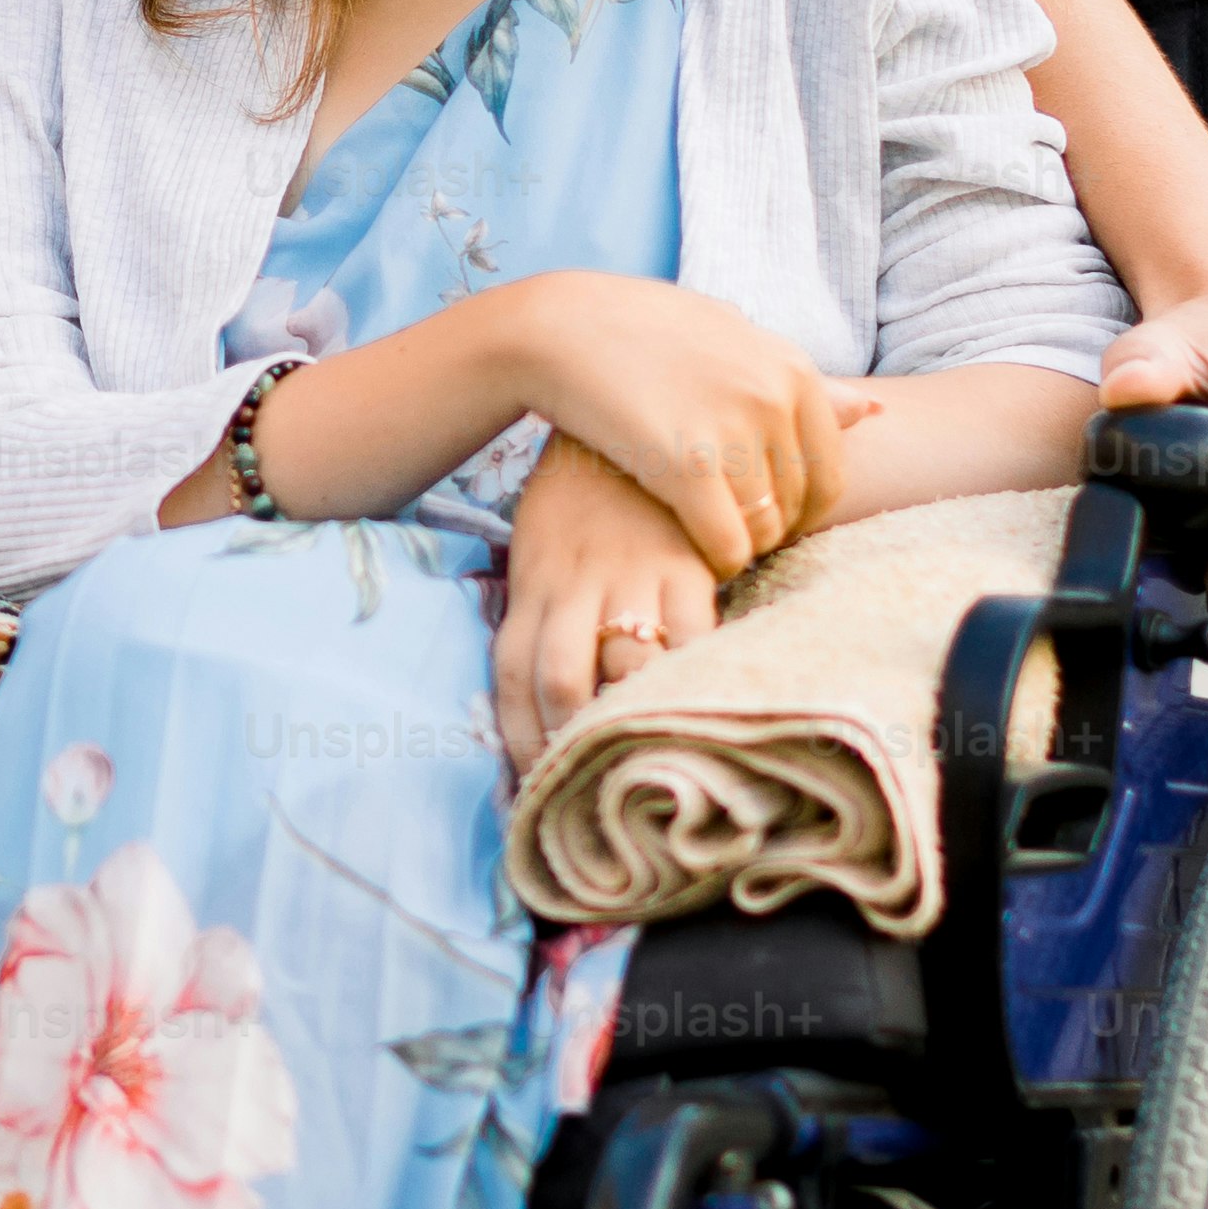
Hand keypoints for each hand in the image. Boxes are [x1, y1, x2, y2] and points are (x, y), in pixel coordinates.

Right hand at [483, 275, 849, 576]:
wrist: (559, 328)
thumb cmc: (641, 331)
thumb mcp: (729, 338)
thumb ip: (796, 380)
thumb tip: (871, 410)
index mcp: (792, 368)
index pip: (829, 471)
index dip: (800, 509)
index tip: (762, 516)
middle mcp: (773, 398)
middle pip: (799, 505)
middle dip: (770, 531)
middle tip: (728, 533)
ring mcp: (733, 431)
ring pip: (765, 529)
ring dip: (741, 548)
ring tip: (707, 539)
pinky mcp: (687, 466)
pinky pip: (727, 544)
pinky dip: (716, 561)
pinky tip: (690, 550)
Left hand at [495, 434, 720, 767]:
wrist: (630, 421)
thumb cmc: (580, 502)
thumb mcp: (539, 550)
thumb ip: (539, 615)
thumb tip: (537, 700)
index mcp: (531, 584)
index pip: (512, 676)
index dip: (519, 738)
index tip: (532, 783)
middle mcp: (573, 584)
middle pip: (558, 680)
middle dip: (568, 741)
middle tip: (584, 788)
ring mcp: (631, 574)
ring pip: (622, 664)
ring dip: (628, 718)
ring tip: (640, 763)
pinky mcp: (688, 565)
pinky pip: (692, 633)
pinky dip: (691, 676)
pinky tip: (695, 707)